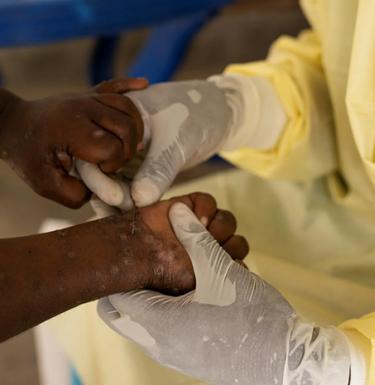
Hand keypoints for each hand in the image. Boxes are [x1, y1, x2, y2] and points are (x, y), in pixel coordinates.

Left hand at [0, 78, 147, 207]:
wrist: (11, 123)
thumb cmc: (27, 154)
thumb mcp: (43, 184)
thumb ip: (74, 194)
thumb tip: (99, 190)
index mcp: (73, 129)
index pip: (112, 147)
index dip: (113, 164)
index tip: (101, 171)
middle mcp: (83, 108)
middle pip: (126, 126)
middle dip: (128, 150)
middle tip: (115, 161)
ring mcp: (87, 98)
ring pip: (127, 107)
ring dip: (136, 127)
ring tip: (133, 144)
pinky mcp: (88, 93)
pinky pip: (114, 85)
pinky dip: (131, 85)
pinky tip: (144, 84)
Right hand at [77, 80, 234, 207]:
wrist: (215, 115)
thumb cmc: (195, 116)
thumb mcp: (176, 140)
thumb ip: (158, 169)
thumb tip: (139, 200)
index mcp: (113, 119)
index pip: (93, 151)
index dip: (99, 178)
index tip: (116, 199)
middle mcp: (114, 137)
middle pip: (98, 169)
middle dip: (107, 193)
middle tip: (123, 213)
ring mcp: (126, 153)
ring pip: (113, 181)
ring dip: (118, 201)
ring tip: (128, 220)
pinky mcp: (139, 167)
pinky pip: (130, 186)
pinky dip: (131, 200)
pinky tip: (136, 215)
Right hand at [96, 192, 248, 294]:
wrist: (136, 250)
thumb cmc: (164, 271)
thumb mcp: (196, 278)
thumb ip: (222, 270)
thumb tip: (243, 267)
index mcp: (211, 269)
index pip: (239, 263)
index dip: (236, 262)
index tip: (226, 265)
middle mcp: (208, 247)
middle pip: (238, 242)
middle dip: (229, 245)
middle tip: (211, 250)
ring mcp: (199, 226)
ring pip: (227, 221)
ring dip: (219, 227)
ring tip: (202, 232)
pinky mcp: (189, 206)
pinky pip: (209, 202)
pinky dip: (205, 208)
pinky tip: (196, 217)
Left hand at [99, 203, 351, 384]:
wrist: (284, 361)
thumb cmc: (250, 315)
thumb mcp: (221, 269)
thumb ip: (195, 237)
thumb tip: (177, 210)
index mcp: (158, 321)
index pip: (113, 297)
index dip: (119, 271)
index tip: (132, 253)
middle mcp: (157, 342)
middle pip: (125, 309)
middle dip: (135, 282)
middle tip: (153, 260)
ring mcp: (171, 353)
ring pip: (145, 319)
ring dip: (155, 294)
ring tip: (175, 272)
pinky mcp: (187, 356)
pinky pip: (162, 329)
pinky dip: (168, 307)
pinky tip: (192, 291)